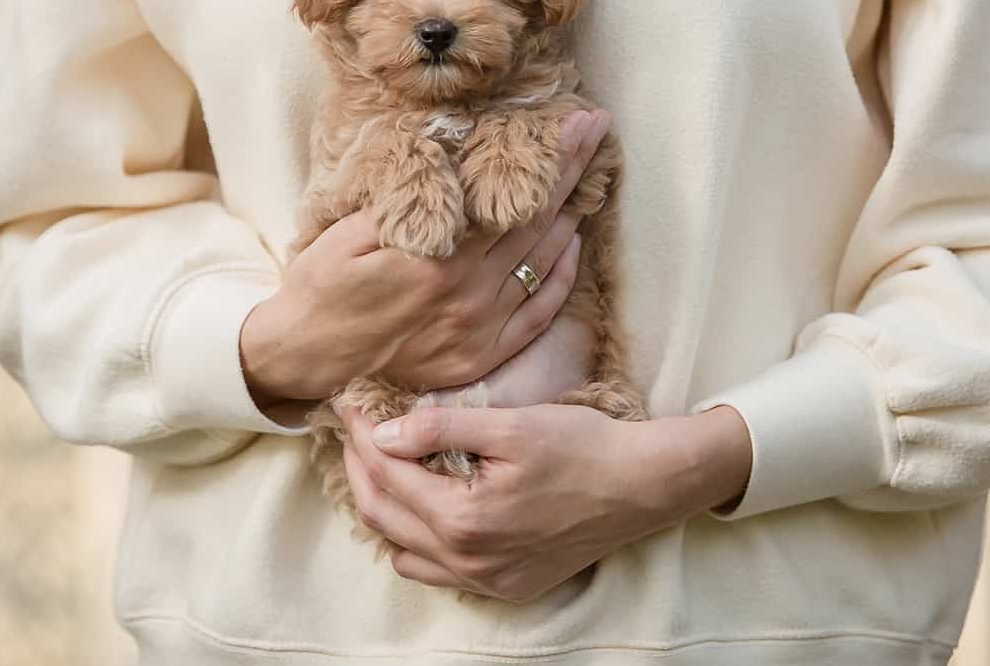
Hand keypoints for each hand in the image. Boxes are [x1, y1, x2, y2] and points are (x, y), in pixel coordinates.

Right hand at [242, 111, 612, 401]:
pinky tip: (572, 247)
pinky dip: (560, 279)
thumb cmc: (321, 287)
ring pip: (542, 263)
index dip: (550, 160)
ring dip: (573, 216)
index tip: (578, 123)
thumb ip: (404, 202)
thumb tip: (450, 157)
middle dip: (570, 174)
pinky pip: (536, 315)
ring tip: (592, 177)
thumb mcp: (347, 231)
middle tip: (596, 130)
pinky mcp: (479, 358)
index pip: (513, 197)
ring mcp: (478, 330)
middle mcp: (468, 295)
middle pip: (535, 221)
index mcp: (438, 260)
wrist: (305, 360)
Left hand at [336, 402, 752, 602]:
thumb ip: (439, 428)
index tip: (346, 402)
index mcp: (463, 519)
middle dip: (360, 467)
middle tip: (353, 428)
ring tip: (381, 463)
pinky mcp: (505, 587)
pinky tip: (422, 504)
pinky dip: (415, 538)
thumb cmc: (582, 447)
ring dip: (383, 507)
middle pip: (382, 515)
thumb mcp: (510, 424)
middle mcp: (467, 561)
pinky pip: (437, 571)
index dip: (359, 433)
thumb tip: (380, 434)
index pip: (386, 473)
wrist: (643, 487)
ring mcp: (486, 581)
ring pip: (402, 552)